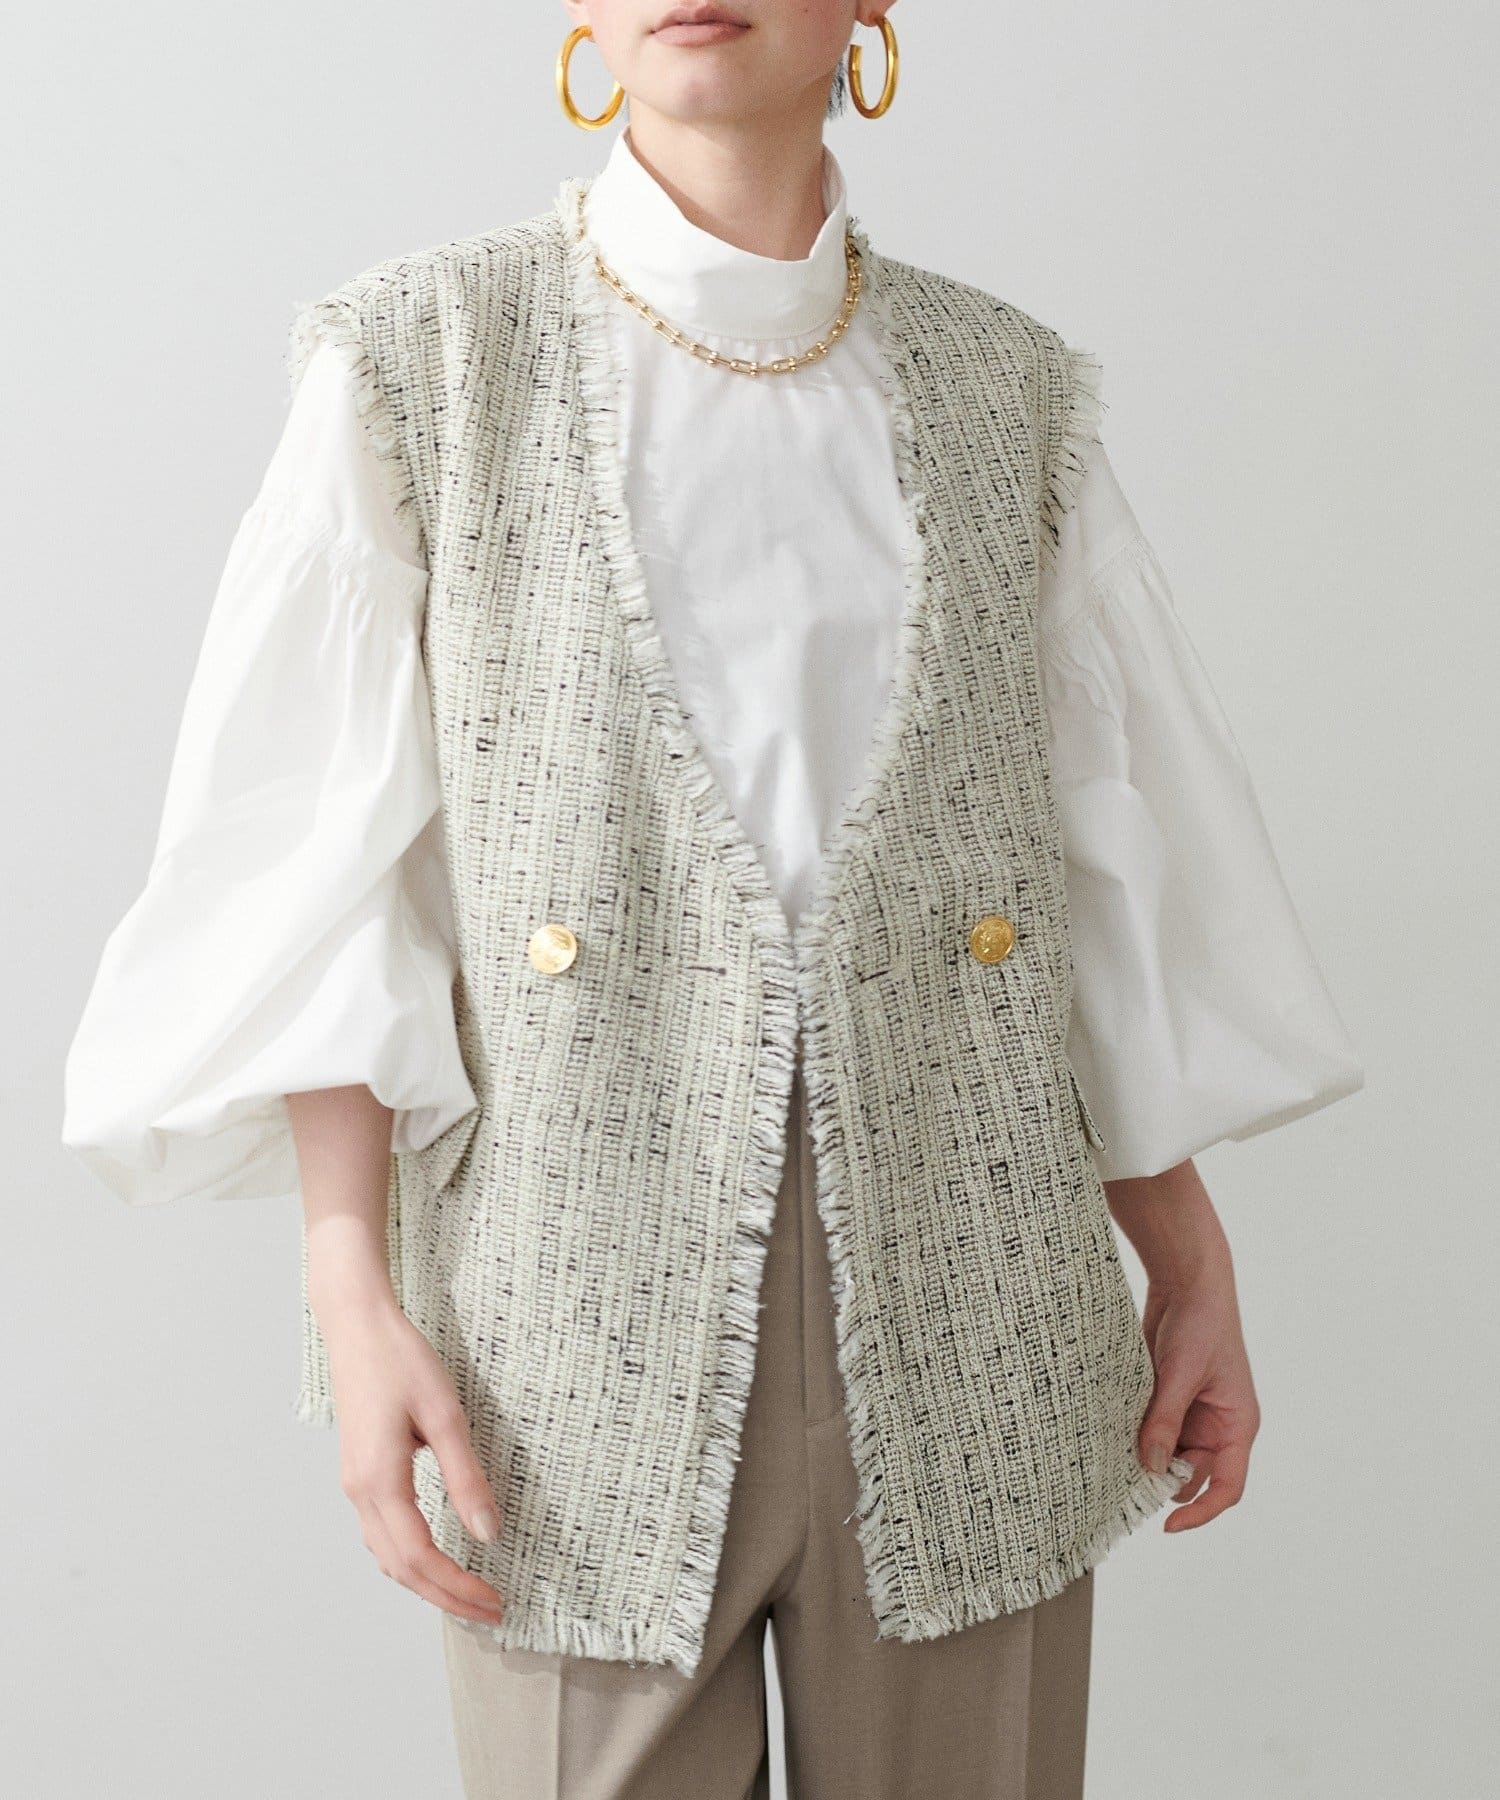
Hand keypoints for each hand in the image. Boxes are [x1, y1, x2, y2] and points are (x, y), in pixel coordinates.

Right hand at [323, 1299, 505, 1622]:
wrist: (357, 1325)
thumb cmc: (401, 1360)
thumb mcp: (445, 1415)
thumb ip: (466, 1477)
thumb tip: (489, 1533)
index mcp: (380, 1482)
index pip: (421, 1557)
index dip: (458, 1587)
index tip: (495, 1601)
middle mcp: (359, 1492)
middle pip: (400, 1569)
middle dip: (446, 1596)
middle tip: (490, 1611)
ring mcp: (354, 1484)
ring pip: (386, 1556)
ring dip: (426, 1582)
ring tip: (467, 1594)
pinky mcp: (359, 1472)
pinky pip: (381, 1534)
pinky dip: (409, 1558)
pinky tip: (434, 1557)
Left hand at [1137, 1261, 1259, 1530]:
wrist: (1187, 1280)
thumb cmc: (1200, 1323)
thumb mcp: (1182, 1374)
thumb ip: (1166, 1420)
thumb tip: (1149, 1466)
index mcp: (1237, 1426)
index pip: (1227, 1488)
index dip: (1201, 1512)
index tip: (1168, 1526)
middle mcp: (1218, 1427)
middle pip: (1191, 1476)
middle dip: (1162, 1481)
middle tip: (1125, 1482)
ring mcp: (1192, 1414)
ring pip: (1167, 1455)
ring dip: (1145, 1457)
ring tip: (1116, 1454)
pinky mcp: (1169, 1399)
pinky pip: (1153, 1430)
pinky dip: (1136, 1435)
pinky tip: (1113, 1432)